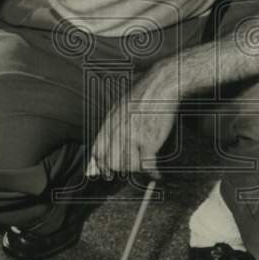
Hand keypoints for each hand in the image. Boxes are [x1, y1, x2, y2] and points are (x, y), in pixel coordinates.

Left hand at [87, 65, 177, 179]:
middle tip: (128, 169)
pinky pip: (146, 165)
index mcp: (109, 121)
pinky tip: (156, 174)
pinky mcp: (148, 141)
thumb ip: (113, 123)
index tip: (105, 171)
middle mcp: (117, 131)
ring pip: (127, 166)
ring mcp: (132, 137)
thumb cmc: (145, 93)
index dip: (101, 164)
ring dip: (137, 169)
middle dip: (119, 168)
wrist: (161, 85)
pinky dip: (152, 172)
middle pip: (111, 162)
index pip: (97, 150)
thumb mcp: (121, 105)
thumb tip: (110, 140)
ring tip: (144, 165)